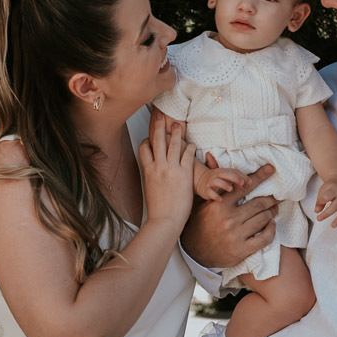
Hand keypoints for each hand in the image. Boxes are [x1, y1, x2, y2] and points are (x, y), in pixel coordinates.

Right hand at [140, 110, 195, 232]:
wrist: (165, 220)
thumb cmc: (158, 209)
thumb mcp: (150, 190)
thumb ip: (153, 178)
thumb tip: (154, 175)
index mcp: (148, 171)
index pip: (144, 148)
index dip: (147, 140)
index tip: (150, 137)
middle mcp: (158, 167)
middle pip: (157, 140)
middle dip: (158, 126)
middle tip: (160, 116)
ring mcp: (171, 169)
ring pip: (173, 144)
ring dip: (176, 133)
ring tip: (179, 125)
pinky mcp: (184, 173)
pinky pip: (188, 155)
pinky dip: (190, 147)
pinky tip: (192, 144)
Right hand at [180, 154, 278, 267]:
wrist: (194, 252)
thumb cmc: (199, 224)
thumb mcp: (202, 202)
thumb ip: (211, 180)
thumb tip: (210, 155)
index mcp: (220, 205)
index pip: (244, 186)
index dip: (260, 176)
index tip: (270, 169)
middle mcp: (229, 220)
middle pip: (259, 204)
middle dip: (271, 199)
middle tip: (276, 196)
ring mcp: (236, 235)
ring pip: (263, 219)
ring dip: (272, 212)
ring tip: (274, 209)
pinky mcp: (242, 250)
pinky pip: (264, 238)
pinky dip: (271, 230)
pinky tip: (271, 225)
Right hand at [195, 165, 248, 201]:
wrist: (200, 181)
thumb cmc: (218, 180)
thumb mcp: (227, 178)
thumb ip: (238, 179)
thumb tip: (249, 183)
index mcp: (224, 171)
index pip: (234, 171)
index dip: (242, 176)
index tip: (250, 182)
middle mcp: (217, 175)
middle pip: (225, 174)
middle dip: (234, 178)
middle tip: (242, 183)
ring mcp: (210, 182)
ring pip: (216, 181)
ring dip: (224, 184)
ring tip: (230, 189)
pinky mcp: (205, 190)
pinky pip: (209, 192)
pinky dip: (215, 195)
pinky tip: (221, 199)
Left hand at [315, 174, 336, 228]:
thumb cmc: (329, 188)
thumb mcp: (322, 191)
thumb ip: (319, 200)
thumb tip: (317, 211)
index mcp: (333, 190)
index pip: (327, 196)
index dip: (321, 202)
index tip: (316, 209)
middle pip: (335, 206)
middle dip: (326, 213)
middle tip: (318, 219)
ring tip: (332, 226)